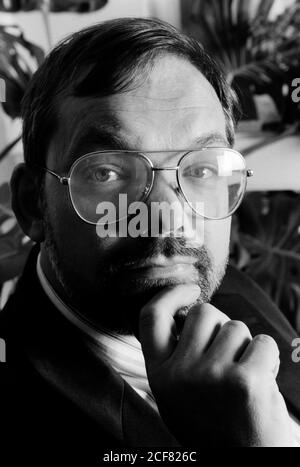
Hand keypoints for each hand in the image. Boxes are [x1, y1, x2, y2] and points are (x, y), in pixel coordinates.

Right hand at [139, 284, 293, 446]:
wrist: (243, 466)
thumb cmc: (215, 426)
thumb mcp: (177, 395)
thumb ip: (176, 356)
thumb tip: (190, 313)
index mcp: (159, 375)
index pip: (151, 317)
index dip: (171, 295)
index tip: (189, 290)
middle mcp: (179, 374)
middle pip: (204, 313)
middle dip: (222, 325)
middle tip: (229, 353)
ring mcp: (211, 376)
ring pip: (236, 327)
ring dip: (246, 346)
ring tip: (244, 377)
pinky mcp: (244, 381)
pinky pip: (263, 343)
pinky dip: (268, 358)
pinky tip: (261, 383)